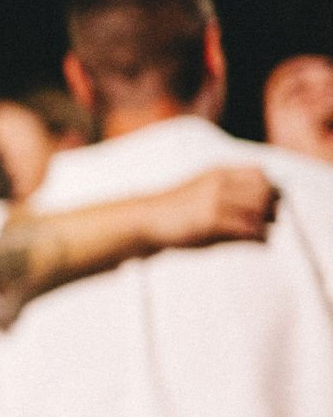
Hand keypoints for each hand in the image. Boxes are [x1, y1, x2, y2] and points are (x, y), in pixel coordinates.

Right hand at [149, 165, 278, 248]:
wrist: (144, 221)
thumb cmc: (175, 213)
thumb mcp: (203, 195)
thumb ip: (229, 197)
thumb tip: (262, 212)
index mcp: (217, 173)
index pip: (260, 175)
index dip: (270, 190)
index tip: (267, 207)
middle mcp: (219, 183)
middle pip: (264, 191)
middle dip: (272, 208)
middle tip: (269, 223)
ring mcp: (214, 201)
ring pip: (259, 210)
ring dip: (266, 224)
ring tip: (262, 235)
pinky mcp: (210, 221)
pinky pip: (248, 228)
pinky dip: (258, 237)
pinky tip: (258, 243)